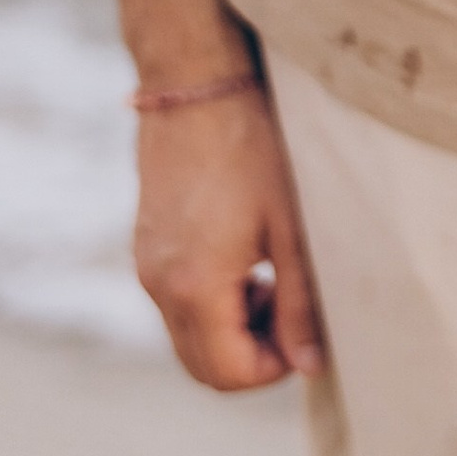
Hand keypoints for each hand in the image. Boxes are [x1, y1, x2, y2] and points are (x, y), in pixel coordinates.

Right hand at [132, 83, 326, 390]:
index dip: (274, 368)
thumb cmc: (254, 146)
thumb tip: (310, 366)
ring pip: (188, 334)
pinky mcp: (146, 243)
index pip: (229, 374)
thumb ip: (301, 302)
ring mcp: (146, 264)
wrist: (196, 81)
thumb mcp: (292, 226)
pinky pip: (176, 300)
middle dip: (251, 354)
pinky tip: (246, 256)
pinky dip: (211, 300)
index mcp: (195, 286)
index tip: (306, 333)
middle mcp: (159, 284)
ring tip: (274, 278)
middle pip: (202, 365)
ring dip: (232, 327)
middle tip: (292, 312)